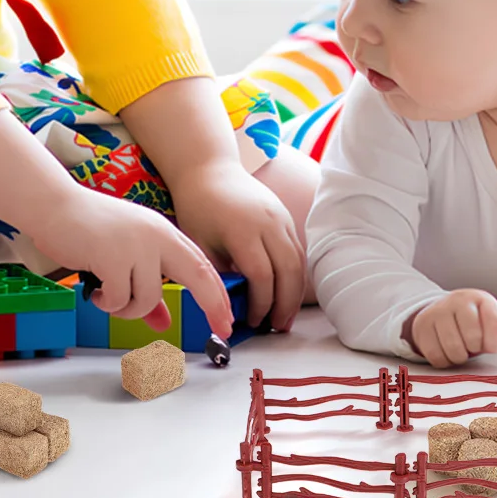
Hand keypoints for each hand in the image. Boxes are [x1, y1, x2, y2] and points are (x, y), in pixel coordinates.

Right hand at [32, 184, 234, 340]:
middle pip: (198, 274)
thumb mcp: (126, 255)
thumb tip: (162, 323)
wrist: (55, 207)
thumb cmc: (89, 231)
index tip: (227, 319)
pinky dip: (107, 304)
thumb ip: (145, 289)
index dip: (217, 294)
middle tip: (222, 331)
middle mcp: (156, 235)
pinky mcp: (112, 256)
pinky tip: (95, 290)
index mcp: (163, 233)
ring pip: (148, 298)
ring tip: (108, 295)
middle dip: (213, 304)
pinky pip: (120, 300)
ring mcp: (136, 245)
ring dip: (128, 308)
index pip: (201, 264)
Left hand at [167, 159, 304, 332]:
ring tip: (284, 317)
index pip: (262, 276)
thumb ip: (218, 274)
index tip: (252, 322)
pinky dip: (295, 275)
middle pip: (289, 271)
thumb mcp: (199, 243)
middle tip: (277, 328)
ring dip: (295, 293)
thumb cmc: (198, 207)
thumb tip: (231, 308)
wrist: (209, 169)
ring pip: (299, 262)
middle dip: (285, 305)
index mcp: (243, 229)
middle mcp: (268, 222)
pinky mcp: (285, 215)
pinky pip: (297, 250)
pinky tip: (286, 293)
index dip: (260, 304)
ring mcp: (281, 217)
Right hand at [402, 289, 496, 368]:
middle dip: (475, 349)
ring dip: (460, 357)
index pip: (494, 320)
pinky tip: (447, 351)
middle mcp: (457, 300)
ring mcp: (437, 312)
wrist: (442, 314)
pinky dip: (445, 361)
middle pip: (473, 338)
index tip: (492, 346)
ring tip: (461, 348)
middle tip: (472, 345)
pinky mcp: (422, 326)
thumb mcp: (494, 323)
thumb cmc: (475, 323)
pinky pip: (436, 356)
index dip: (495, 341)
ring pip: (454, 349)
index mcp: (480, 298)